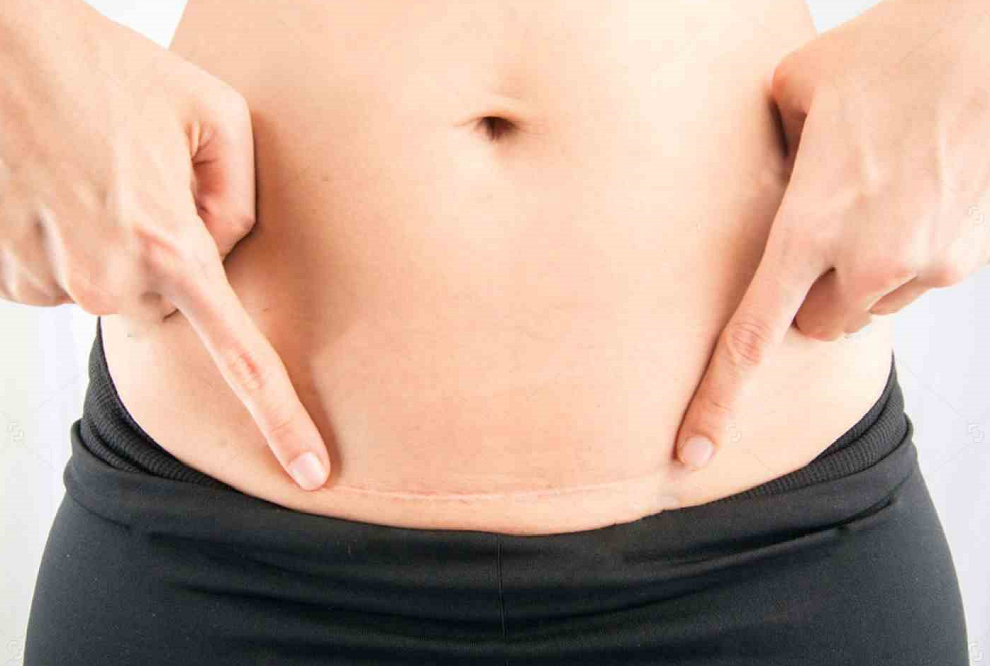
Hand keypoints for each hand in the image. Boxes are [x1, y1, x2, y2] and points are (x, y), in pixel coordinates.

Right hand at [0, 1, 329, 489]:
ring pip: (114, 291)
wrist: (1, 44)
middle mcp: (110, 278)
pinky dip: (71, 243)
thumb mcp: (214, 114)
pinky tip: (61, 189)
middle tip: (142, 180)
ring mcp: (53, 279)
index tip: (311, 471)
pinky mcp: (9, 275)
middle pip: (172, 304)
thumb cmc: (107, 67)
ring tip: (95, 173)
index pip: (241, 358)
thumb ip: (241, 197)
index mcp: (173, 245)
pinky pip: (63, 280)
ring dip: (115, 242)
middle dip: (170, 254)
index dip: (281, 419)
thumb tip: (222, 251)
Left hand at [674, 0, 989, 469]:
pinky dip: (899, 262)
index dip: (717, 401)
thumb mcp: (794, 89)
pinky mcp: (963, 262)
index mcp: (808, 226)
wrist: (989, 44)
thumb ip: (761, 150)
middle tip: (816, 239)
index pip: (749, 339)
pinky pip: (911, 286)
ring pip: (864, 309)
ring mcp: (921, 266)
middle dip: (806, 301)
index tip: (696, 452)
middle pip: (813, 328)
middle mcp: (866, 261)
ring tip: (871, 200)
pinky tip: (906, 202)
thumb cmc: (890, 55)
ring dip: (856, 278)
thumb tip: (752, 178)